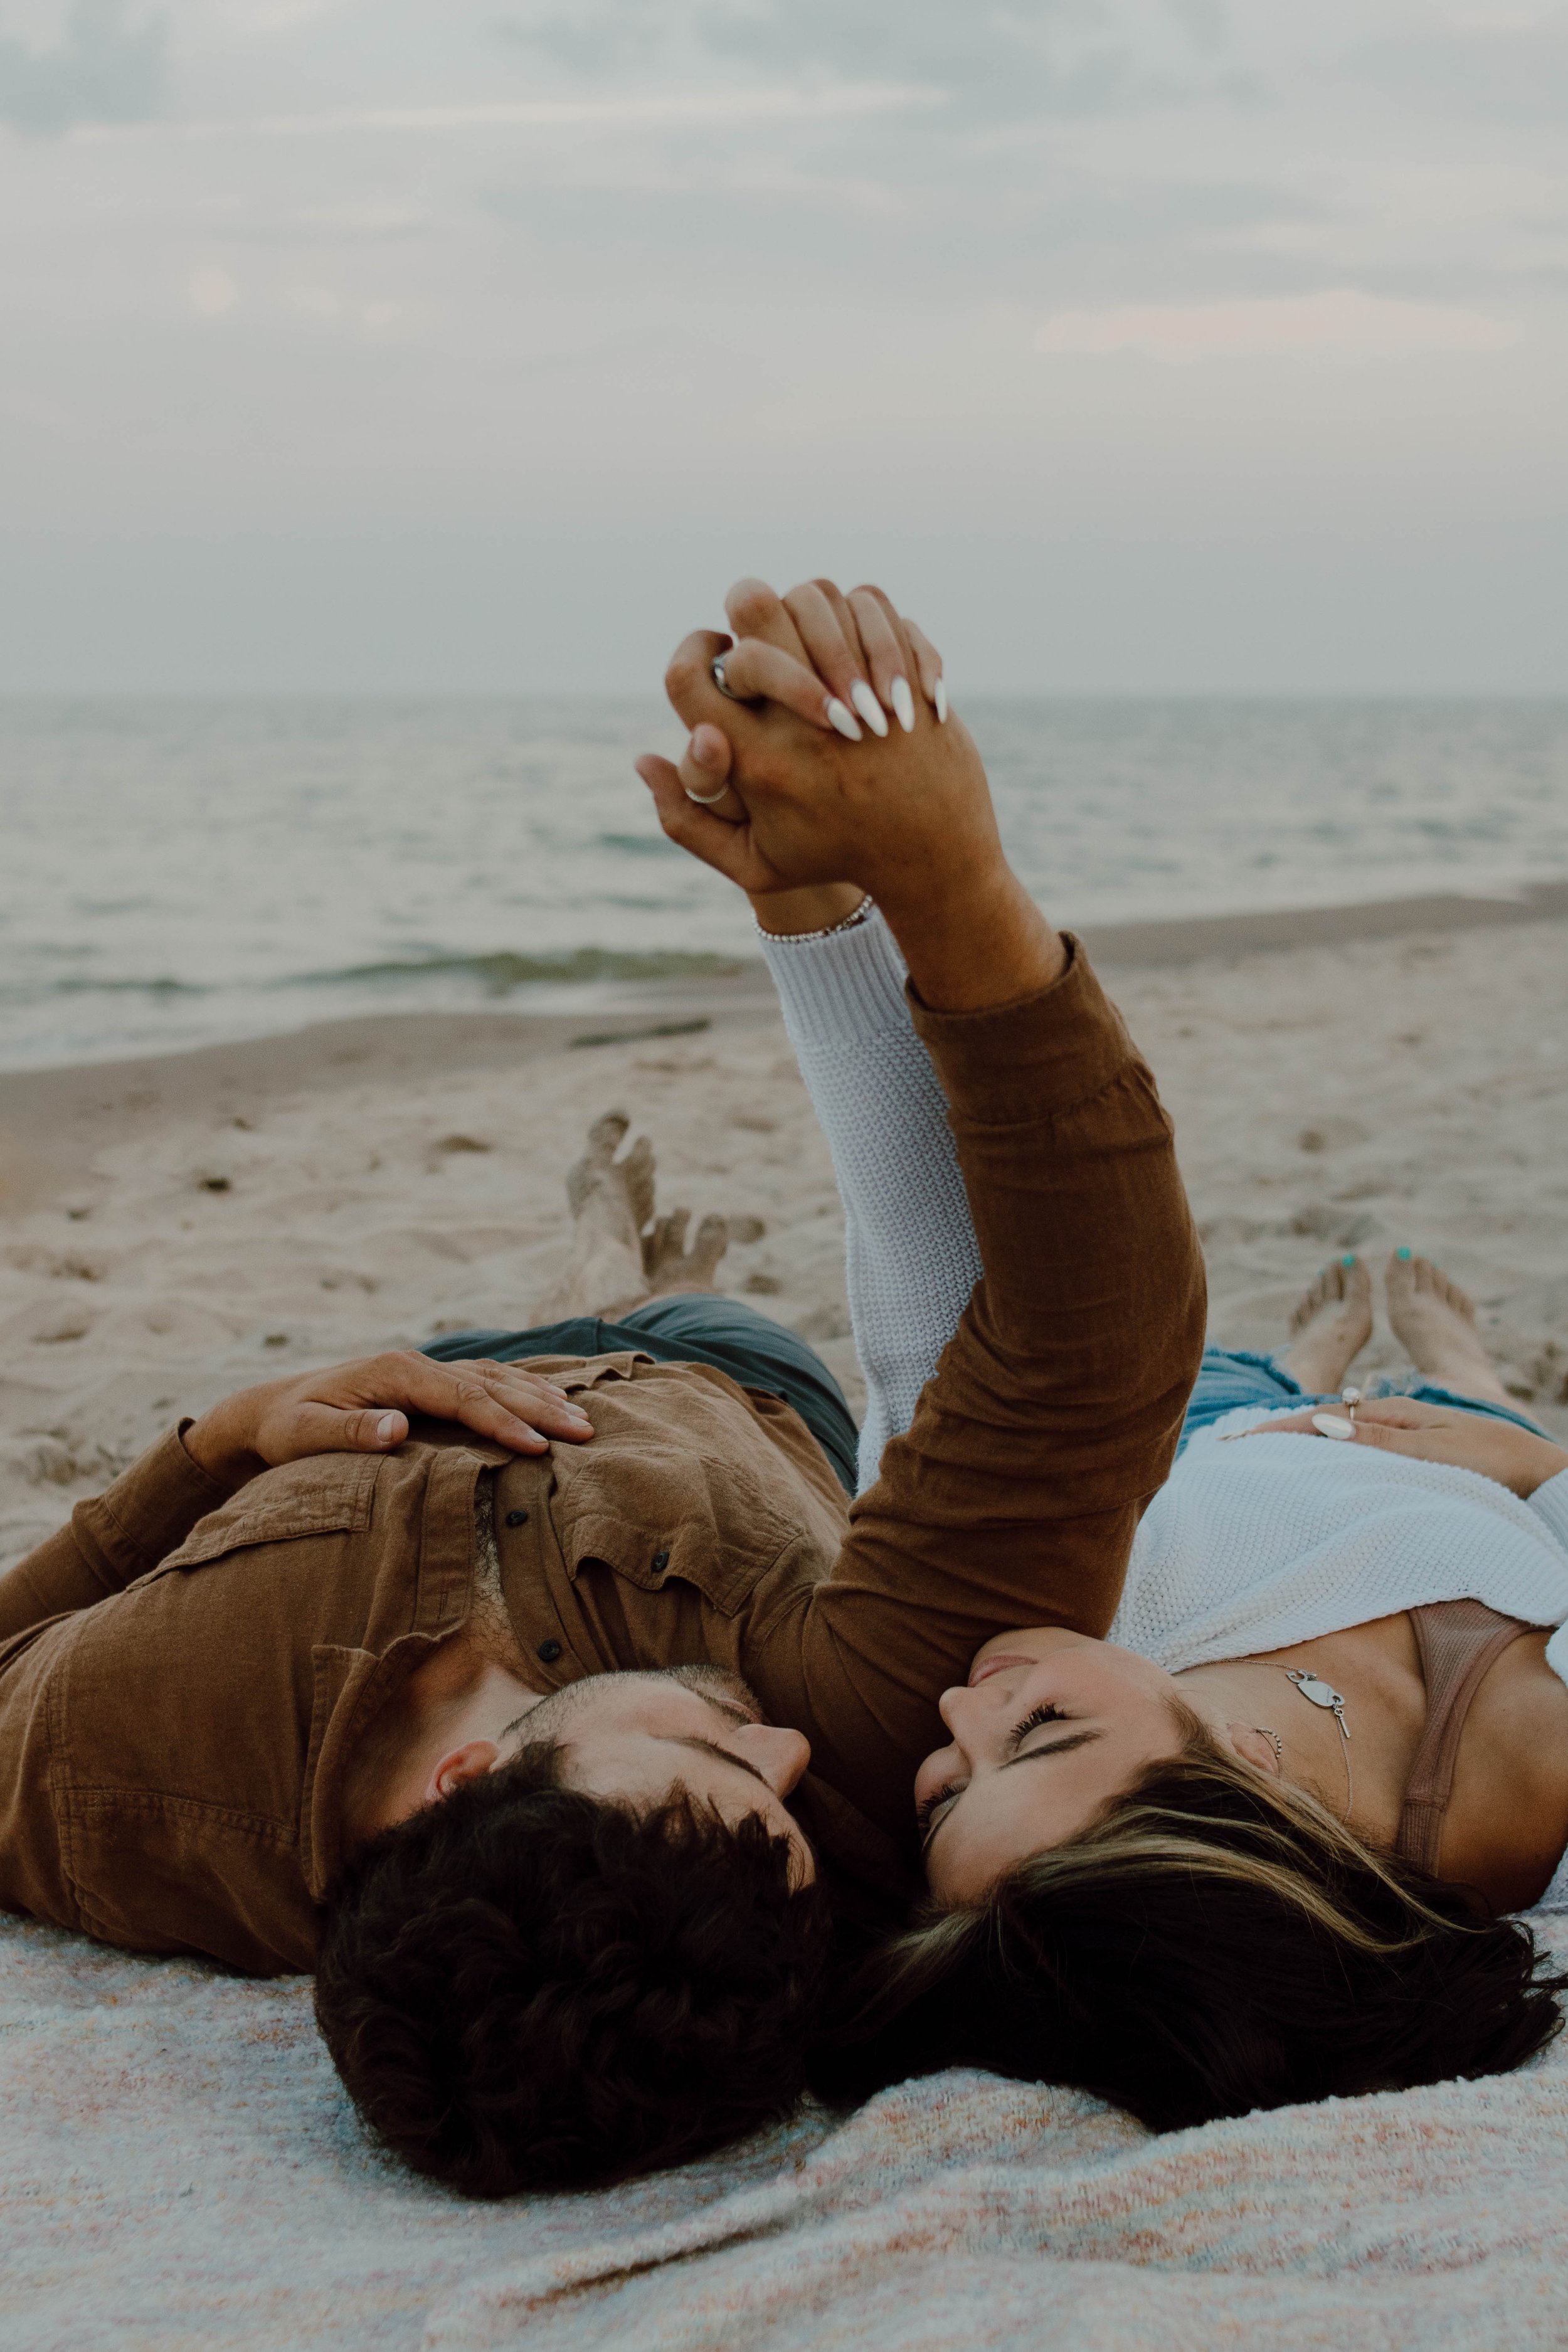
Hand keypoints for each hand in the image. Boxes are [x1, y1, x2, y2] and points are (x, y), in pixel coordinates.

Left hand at [183, 1353, 595, 1485]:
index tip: (538, 1446)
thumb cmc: (287, 1430)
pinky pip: (486, 1381)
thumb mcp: (306, 1435)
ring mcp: (426, 1369)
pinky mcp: (429, 1381)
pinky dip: (522, 1391)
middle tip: (585, 1433)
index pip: (463, 1397)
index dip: (502, 1422)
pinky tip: (550, 1402)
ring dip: (539, 1398)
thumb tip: (397, 1427)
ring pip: (496, 1378)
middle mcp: (418, 1364)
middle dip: (540, 1408)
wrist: (271, 1409)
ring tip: (582, 1420)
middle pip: (491, 1384)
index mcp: (395, 1372)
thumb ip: (351, 1432)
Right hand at [637, 575, 1063, 1009]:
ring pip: (815, 595)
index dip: (692, 650)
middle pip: (753, 606)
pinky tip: (861, 648)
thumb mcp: (754, 862)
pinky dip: (865, 616)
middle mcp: (801, 721)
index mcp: (753, 762)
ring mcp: (860, 694)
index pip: (688, 675)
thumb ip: (686, 821)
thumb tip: (643, 760)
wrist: (934, 861)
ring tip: (814, 639)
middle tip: (764, 626)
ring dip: (810, 608)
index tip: (713, 650)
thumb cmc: (835, 859)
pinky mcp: (905, 679)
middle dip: (750, 606)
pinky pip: (873, 607)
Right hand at [1243, 1395, 1567, 1498]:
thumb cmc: (1493, 1465)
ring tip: (1265, 1453)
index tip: (1240, 1441)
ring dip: (1303, 1442)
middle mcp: (1394, 1419)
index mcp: (1393, 1414)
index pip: (1321, 1419)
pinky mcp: (1414, 1452)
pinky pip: (1359, 1449)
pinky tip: (1322, 1461)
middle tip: (1237, 1446)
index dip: (1279, 1429)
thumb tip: (1320, 1426)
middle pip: (1324, 1422)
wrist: (1542, 1476)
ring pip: (1341, 1435)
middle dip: (1281, 1431)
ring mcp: (1404, 1434)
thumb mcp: (1434, 1453)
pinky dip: (1330, 1452)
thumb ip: (1378, 1441)